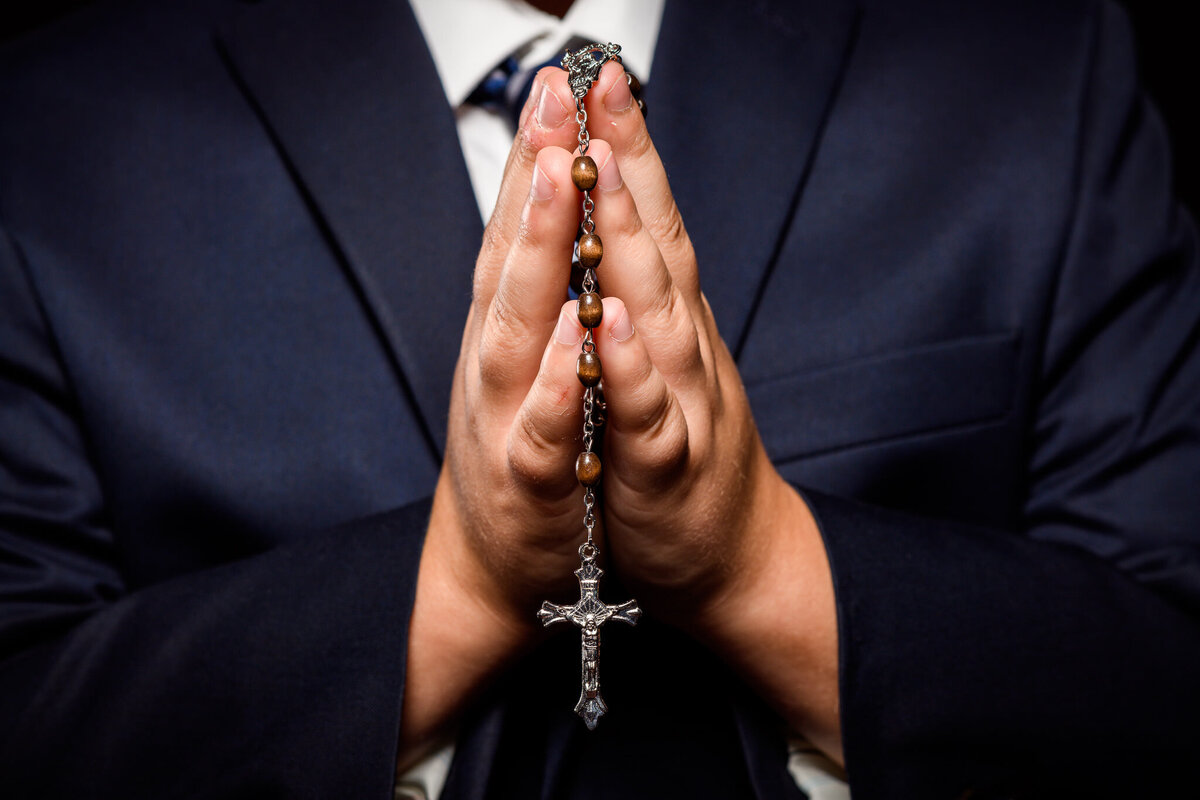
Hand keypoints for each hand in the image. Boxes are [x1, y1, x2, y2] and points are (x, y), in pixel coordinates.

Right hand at [399, 69, 603, 766]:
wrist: (501, 562)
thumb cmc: (531, 448)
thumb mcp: (531, 358)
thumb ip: (540, 290)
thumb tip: (552, 209)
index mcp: (513, 329)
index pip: (524, 230)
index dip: (537, 156)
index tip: (558, 82)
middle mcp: (501, 361)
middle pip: (517, 258)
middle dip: (536, 176)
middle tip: (552, 98)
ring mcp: (509, 417)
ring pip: (521, 330)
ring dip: (539, 256)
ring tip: (560, 184)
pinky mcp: (529, 483)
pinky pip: (543, 432)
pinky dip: (556, 389)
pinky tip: (573, 347)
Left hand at [550, 62, 843, 759]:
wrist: (720, 556)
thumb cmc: (670, 450)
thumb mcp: (655, 360)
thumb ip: (639, 293)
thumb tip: (618, 218)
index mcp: (667, 321)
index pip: (647, 221)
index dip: (627, 149)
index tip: (601, 78)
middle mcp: (679, 349)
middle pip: (655, 246)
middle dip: (628, 165)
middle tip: (604, 88)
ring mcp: (678, 405)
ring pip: (654, 317)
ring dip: (630, 246)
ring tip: (606, 177)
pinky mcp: (665, 470)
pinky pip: (644, 416)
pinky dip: (628, 370)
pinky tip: (608, 326)